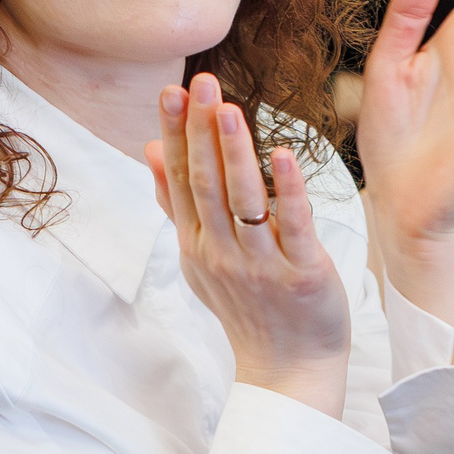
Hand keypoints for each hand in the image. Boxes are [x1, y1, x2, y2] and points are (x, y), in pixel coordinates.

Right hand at [147, 72, 352, 418]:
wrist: (288, 372)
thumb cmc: (249, 306)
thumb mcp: (201, 257)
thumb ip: (176, 204)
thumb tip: (151, 150)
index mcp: (197, 244)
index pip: (181, 180)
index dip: (176, 133)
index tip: (171, 90)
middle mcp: (221, 253)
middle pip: (206, 184)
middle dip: (200, 131)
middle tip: (198, 82)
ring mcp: (260, 265)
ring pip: (242, 201)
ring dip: (234, 153)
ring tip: (228, 109)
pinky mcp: (301, 274)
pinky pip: (292, 226)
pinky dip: (286, 189)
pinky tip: (282, 155)